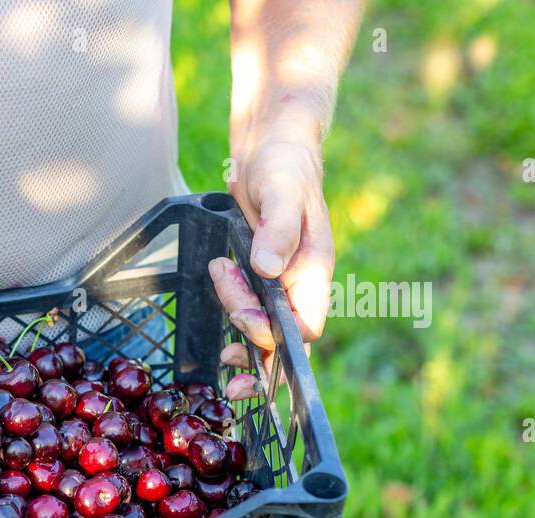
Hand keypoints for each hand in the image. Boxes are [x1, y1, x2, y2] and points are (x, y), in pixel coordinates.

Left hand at [210, 138, 333, 399]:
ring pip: (265, 327)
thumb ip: (277, 230)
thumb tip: (268, 269)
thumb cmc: (284, 164)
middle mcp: (300, 282)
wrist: (271, 146)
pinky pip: (251, 307)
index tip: (243, 321)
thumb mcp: (281, 191)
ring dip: (239, 328)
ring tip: (219, 274)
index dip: (276, 336)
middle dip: (255, 354)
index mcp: (314, 270)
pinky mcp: (262, 274)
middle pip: (283, 338)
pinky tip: (220, 295)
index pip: (306, 325)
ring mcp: (282, 280)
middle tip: (225, 353)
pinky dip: (235, 310)